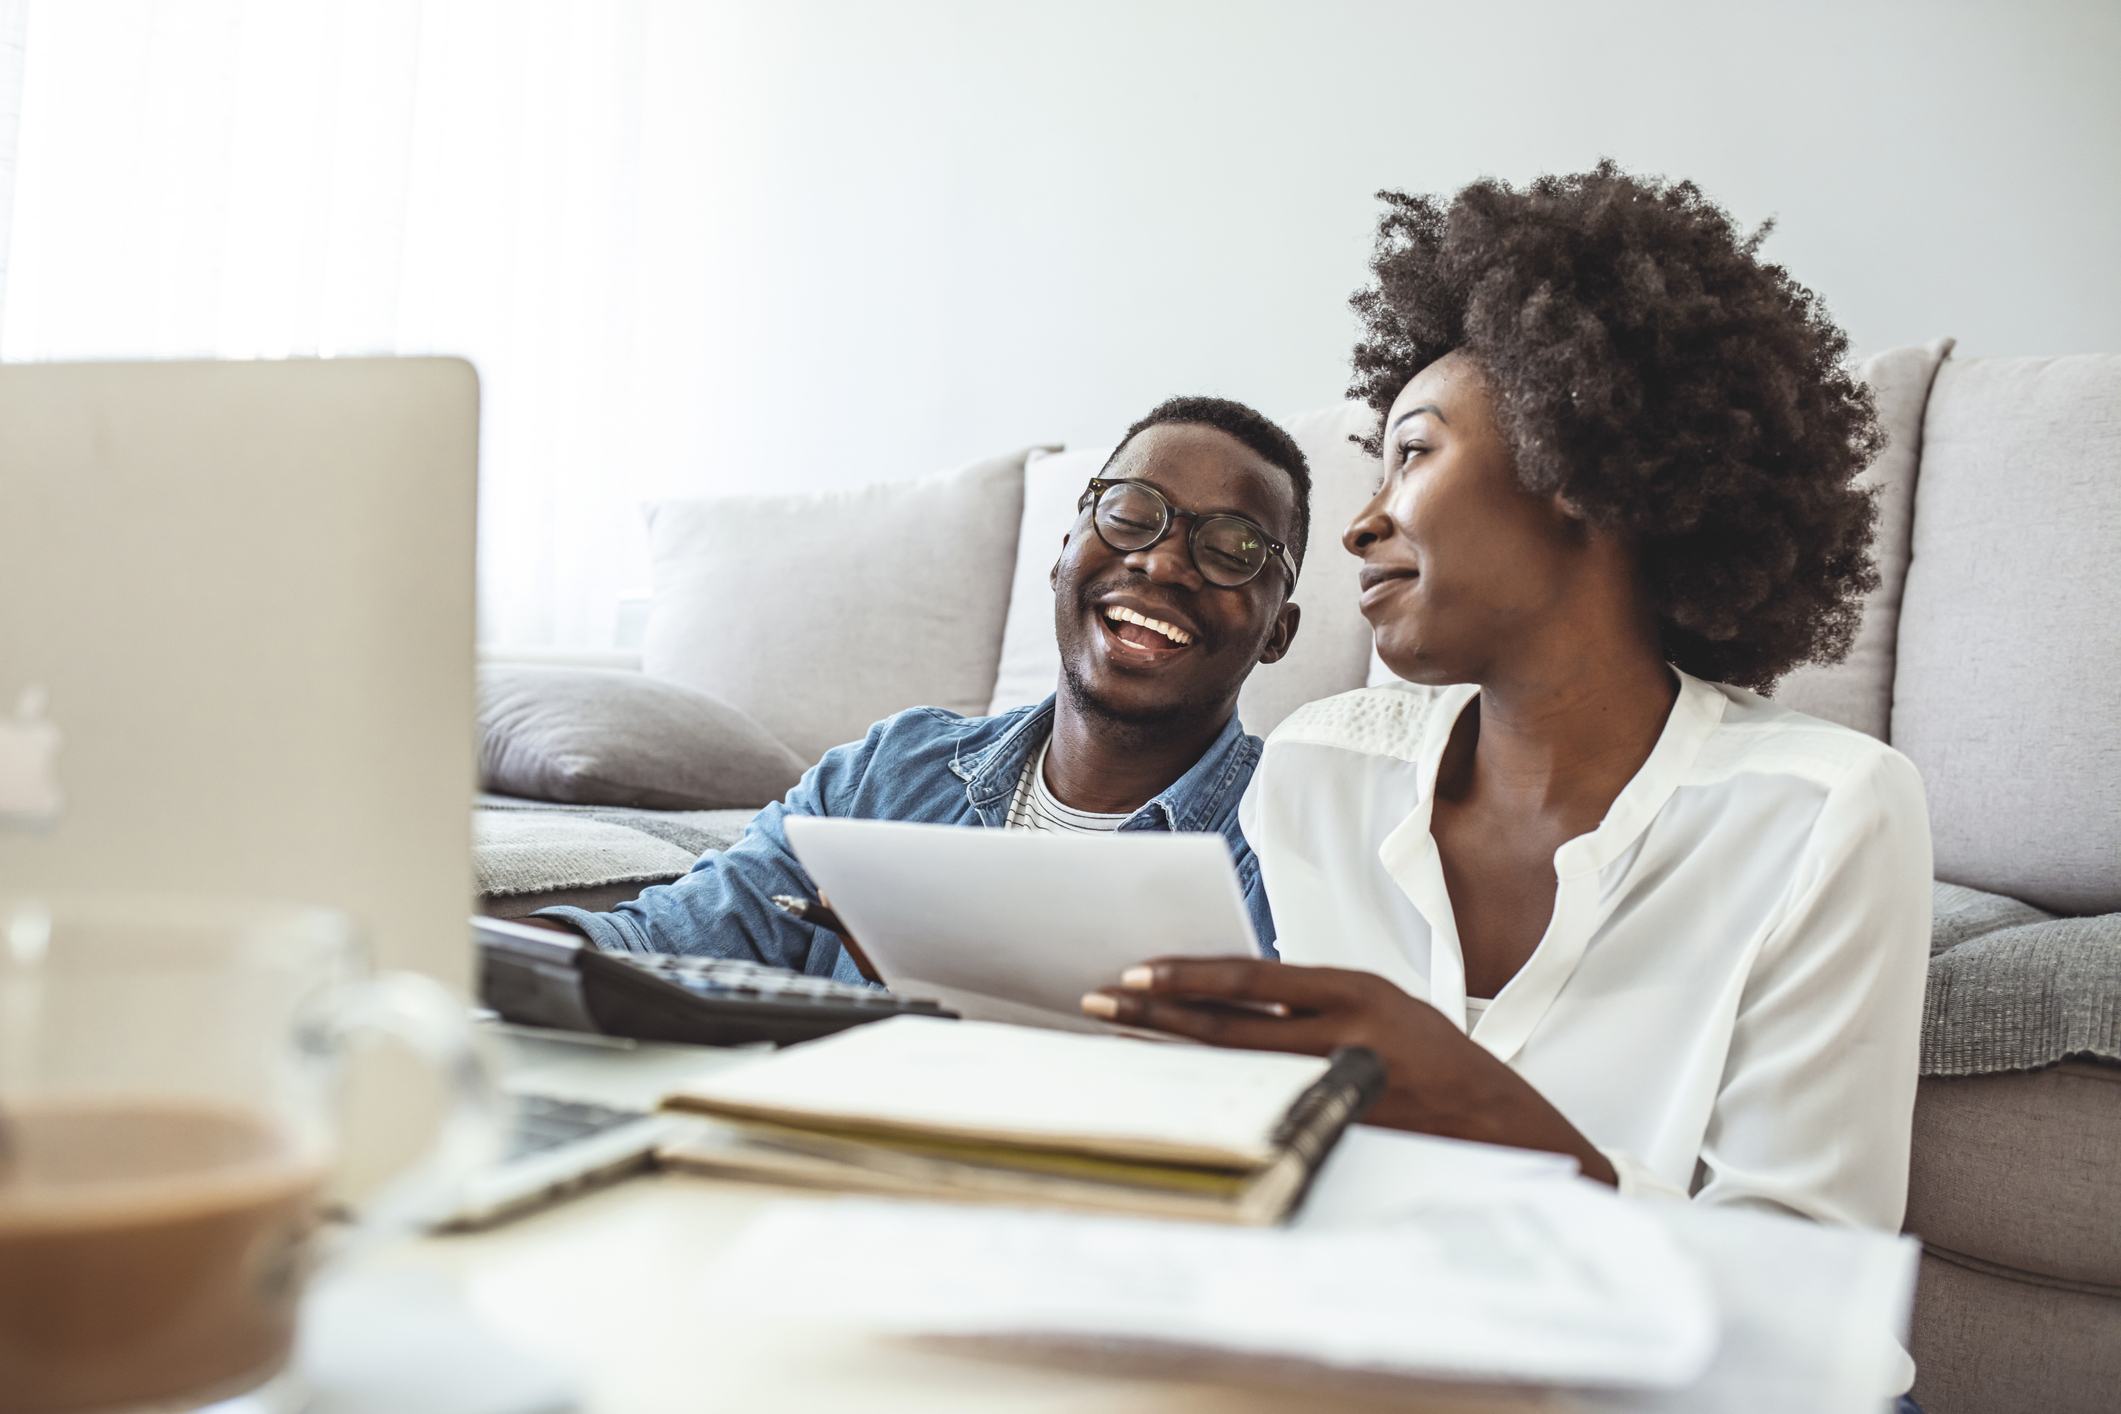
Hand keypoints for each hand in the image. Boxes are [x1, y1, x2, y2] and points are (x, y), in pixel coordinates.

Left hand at [1081, 957, 1615, 1185]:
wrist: (1501, 1125)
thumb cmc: (1434, 1060)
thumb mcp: (1383, 1008)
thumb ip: (1313, 1001)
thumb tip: (1229, 995)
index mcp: (1359, 992)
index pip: (1254, 978)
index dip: (1189, 976)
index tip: (1138, 973)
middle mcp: (1345, 1038)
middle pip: (1228, 1025)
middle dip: (1157, 1014)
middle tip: (1101, 1002)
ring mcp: (1338, 1090)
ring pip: (1232, 1068)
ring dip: (1171, 1054)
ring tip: (1118, 1039)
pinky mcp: (1335, 1131)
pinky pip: (1257, 1107)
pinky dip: (1209, 1095)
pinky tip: (1171, 1089)